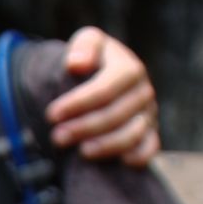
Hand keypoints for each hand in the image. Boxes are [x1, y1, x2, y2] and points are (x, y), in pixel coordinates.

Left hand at [47, 27, 160, 164]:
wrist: (104, 73)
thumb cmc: (94, 58)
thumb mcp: (88, 41)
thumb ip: (84, 46)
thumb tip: (76, 63)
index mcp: (129, 67)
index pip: (105, 88)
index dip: (78, 103)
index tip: (52, 115)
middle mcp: (143, 91)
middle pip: (116, 114)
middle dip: (84, 127)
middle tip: (57, 137)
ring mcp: (149, 113)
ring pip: (132, 135)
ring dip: (105, 146)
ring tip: (80, 152)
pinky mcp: (151, 132)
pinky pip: (149, 148)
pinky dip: (137, 157)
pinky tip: (118, 162)